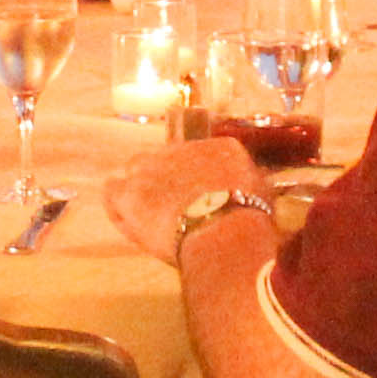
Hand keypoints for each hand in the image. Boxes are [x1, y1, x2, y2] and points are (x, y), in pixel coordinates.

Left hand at [106, 136, 261, 267]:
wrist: (223, 229)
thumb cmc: (250, 217)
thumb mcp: (263, 194)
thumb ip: (250, 185)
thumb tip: (250, 186)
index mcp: (219, 148)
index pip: (201, 155)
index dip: (197, 177)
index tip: (201, 195)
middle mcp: (181, 149)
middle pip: (167, 158)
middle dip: (168, 178)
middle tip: (176, 208)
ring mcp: (152, 167)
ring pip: (137, 170)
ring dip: (142, 187)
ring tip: (150, 214)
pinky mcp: (129, 192)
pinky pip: (112, 190)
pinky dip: (116, 202)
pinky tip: (124, 215)